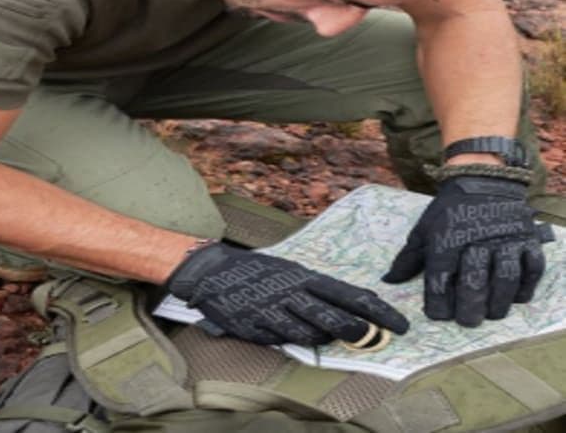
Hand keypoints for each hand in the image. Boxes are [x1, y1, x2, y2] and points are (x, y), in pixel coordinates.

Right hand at [167, 242, 408, 346]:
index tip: (401, 324)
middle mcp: (291, 292)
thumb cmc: (259, 272)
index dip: (378, 311)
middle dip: (359, 332)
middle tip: (375, 340)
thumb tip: (353, 310)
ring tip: (326, 335)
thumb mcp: (291, 271)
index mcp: (304, 275)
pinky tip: (289, 333)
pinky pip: (282, 340)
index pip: (349, 294)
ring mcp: (272, 310)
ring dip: (324, 338)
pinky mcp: (254, 326)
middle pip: (334, 317)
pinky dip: (290, 340)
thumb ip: (317, 291)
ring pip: (310, 334)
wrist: (212, 271)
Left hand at [382, 175, 548, 325]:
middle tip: (467, 322)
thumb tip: (388, 281)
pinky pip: (532, 267)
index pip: (440, 277)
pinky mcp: (528, 239)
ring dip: (499, 301)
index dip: (438, 302)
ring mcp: (505, 240)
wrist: (483, 180)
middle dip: (469, 307)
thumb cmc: (449, 210)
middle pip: (473, 280)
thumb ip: (409, 258)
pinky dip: (525, 286)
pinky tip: (516, 297)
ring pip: (504, 277)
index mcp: (446, 239)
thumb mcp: (425, 229)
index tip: (437, 316)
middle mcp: (476, 240)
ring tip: (492, 314)